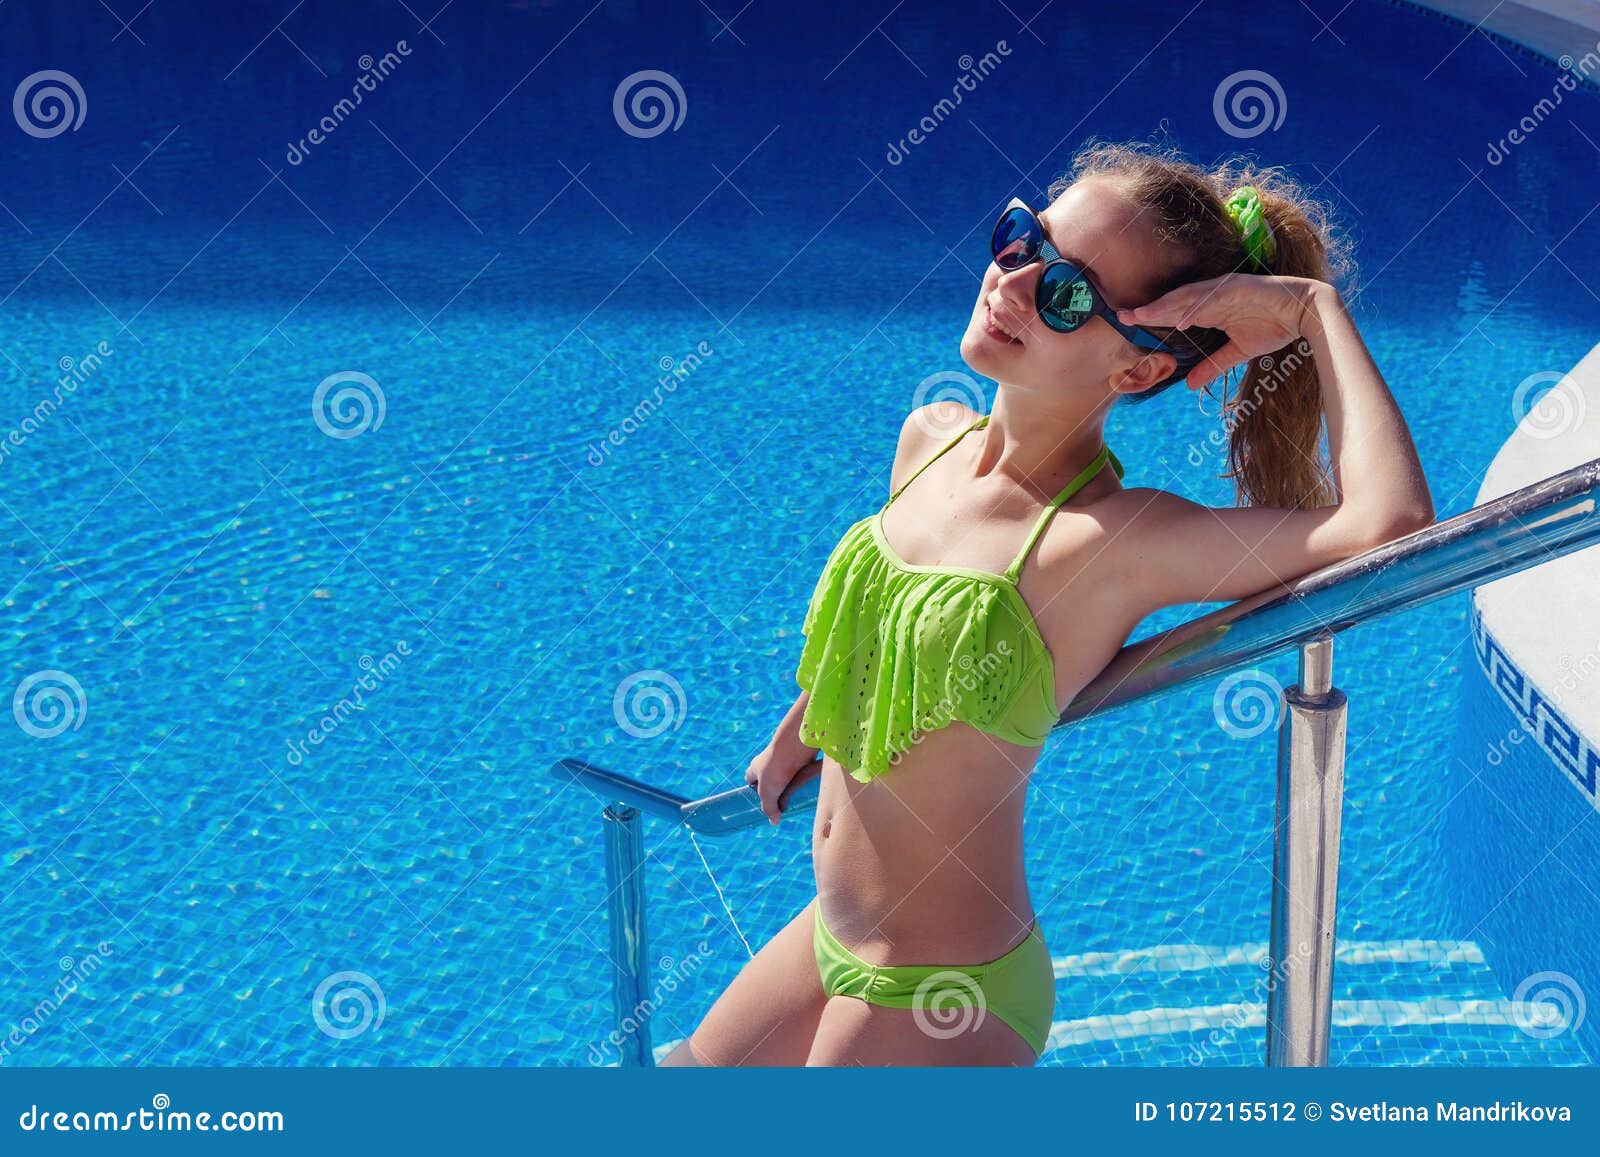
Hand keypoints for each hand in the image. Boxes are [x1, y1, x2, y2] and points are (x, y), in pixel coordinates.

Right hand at [744, 743, 822, 825]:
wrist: (796, 746)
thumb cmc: (776, 767)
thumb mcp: (767, 793)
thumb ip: (769, 808)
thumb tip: (774, 822)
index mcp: (754, 768)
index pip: (750, 780)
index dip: (754, 791)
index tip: (763, 802)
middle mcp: (767, 763)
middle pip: (769, 781)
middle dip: (776, 792)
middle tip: (782, 805)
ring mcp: (783, 760)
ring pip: (785, 777)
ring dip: (790, 787)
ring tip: (796, 798)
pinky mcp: (797, 758)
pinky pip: (798, 772)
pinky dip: (801, 780)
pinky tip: (805, 788)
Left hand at [1116, 274, 1323, 391]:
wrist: (1306, 311)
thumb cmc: (1273, 325)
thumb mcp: (1237, 352)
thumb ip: (1212, 365)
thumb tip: (1189, 385)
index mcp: (1209, 308)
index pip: (1174, 313)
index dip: (1152, 318)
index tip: (1127, 324)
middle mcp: (1213, 296)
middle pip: (1174, 303)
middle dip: (1148, 310)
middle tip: (1121, 316)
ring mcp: (1225, 290)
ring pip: (1188, 298)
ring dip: (1165, 306)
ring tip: (1142, 315)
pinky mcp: (1240, 288)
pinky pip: (1214, 298)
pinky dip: (1196, 308)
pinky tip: (1181, 319)